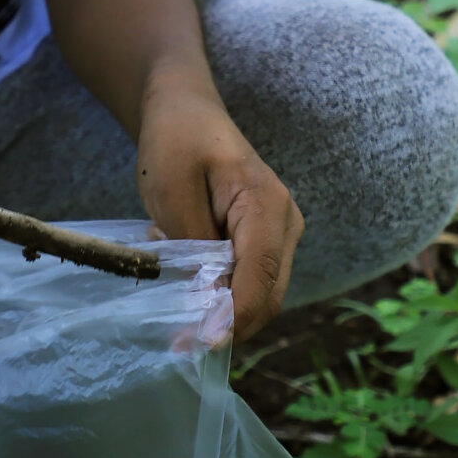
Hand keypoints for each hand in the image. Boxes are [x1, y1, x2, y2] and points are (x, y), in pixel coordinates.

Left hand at [134, 72, 303, 343]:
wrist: (186, 112)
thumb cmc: (176, 141)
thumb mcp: (171, 188)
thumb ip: (192, 243)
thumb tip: (208, 299)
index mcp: (266, 203)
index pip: (259, 275)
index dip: (233, 315)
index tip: (200, 344)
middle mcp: (286, 222)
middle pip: (268, 294)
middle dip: (228, 325)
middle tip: (179, 345)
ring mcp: (282, 233)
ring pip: (261, 293)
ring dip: (222, 309)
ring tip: (174, 298)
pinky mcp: (267, 241)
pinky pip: (250, 280)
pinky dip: (221, 292)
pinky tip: (185, 276)